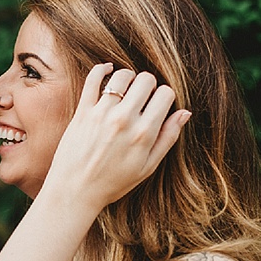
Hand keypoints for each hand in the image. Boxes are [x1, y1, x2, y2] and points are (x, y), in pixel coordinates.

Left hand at [44, 63, 189, 208]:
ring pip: (122, 75)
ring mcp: (101, 114)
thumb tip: (185, 112)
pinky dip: (101, 69)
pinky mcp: (82, 111)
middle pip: (146, 80)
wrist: (75, 191)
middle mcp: (124, 120)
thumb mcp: (147, 167)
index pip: (165, 94)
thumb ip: (168, 138)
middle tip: (142, 97)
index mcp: (144, 134)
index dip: (165, 97)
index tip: (158, 105)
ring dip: (128, 78)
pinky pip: (92, 79)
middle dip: (149, 85)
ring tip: (126, 89)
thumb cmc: (113, 182)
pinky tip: (108, 70)